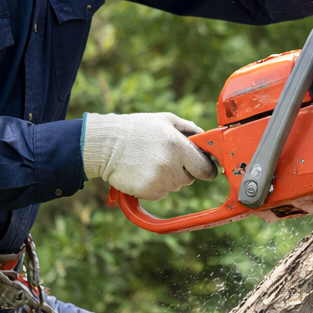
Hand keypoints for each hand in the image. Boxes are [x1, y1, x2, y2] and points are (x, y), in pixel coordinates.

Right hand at [81, 112, 217, 200]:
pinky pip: (160, 193)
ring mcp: (160, 180)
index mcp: (179, 146)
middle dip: (183, 170)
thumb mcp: (165, 120)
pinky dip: (155, 186)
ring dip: (168, 178)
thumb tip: (205, 138)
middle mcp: (171, 165)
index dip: (207, 170)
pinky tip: (143, 172)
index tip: (205, 169)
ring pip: (175, 186)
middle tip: (164, 157)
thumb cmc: (136, 129)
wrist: (106, 144)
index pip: (205, 169)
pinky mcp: (149, 192)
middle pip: (189, 178)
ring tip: (150, 162)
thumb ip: (189, 128)